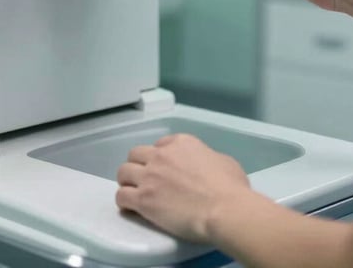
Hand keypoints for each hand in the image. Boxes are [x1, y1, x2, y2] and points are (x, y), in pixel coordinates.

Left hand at [116, 134, 250, 242]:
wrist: (223, 208)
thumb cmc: (230, 187)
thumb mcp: (224, 161)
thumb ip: (208, 158)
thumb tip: (206, 167)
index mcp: (181, 143)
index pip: (160, 144)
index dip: (160, 156)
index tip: (164, 168)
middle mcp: (162, 155)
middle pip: (136, 154)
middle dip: (138, 165)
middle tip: (145, 179)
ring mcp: (150, 176)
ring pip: (123, 172)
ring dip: (127, 181)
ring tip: (133, 192)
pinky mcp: (143, 199)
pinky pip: (121, 196)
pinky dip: (124, 201)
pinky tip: (130, 207)